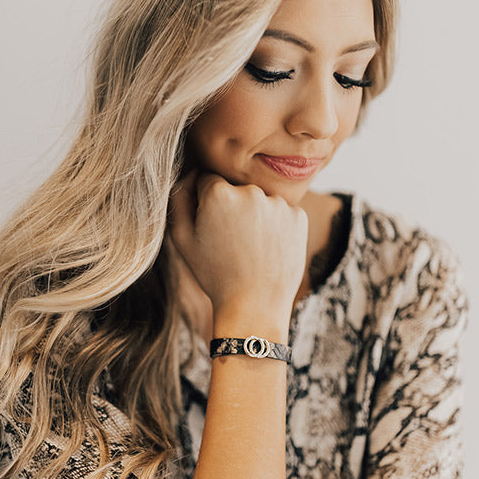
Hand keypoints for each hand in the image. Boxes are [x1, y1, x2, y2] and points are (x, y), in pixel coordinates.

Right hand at [167, 168, 308, 318]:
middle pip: (236, 188)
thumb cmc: (214, 274)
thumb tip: (190, 172)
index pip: (208, 179)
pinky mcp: (299, 215)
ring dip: (254, 215)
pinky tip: (267, 249)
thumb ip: (180, 197)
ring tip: (250, 248)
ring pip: (260, 199)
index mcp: (219, 193)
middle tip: (231, 241)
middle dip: (231, 206)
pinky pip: (281, 212)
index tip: (210, 225)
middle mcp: (251, 190)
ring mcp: (278, 202)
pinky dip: (275, 225)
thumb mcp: (182, 238)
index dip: (206, 202)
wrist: (255, 305)